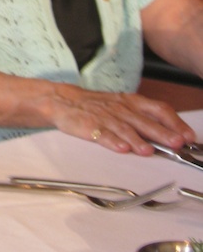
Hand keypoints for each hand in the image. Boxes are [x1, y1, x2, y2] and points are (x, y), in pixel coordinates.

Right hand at [41, 84, 196, 154]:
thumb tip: (170, 132)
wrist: (64, 101)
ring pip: (125, 129)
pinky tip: (121, 149)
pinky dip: (113, 142)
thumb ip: (144, 117)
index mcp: (132, 102)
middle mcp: (121, 109)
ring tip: (148, 151)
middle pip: (145, 121)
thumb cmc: (97, 105)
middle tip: (176, 143)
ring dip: (138, 140)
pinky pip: (103, 135)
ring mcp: (105, 118)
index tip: (187, 135)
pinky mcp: (90, 127)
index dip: (175, 122)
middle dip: (162, 133)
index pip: (158, 109)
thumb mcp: (123, 104)